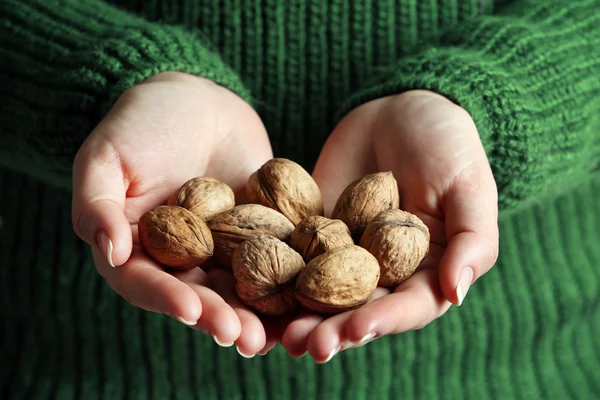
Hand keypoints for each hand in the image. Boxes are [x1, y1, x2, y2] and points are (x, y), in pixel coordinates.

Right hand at [71, 72, 274, 355]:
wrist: (195, 99)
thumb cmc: (140, 123)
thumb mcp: (106, 155)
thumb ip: (96, 203)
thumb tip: (110, 252)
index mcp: (137, 248)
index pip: (148, 282)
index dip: (168, 298)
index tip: (192, 309)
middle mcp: (180, 258)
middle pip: (199, 295)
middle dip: (222, 318)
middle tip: (245, 339)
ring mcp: (222, 248)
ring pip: (239, 288)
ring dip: (257, 315)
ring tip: (277, 336)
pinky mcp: (259, 232)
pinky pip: (274, 258)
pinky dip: (288, 281)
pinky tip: (306, 301)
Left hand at [281, 90, 498, 361]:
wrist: (400, 108)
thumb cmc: (448, 144)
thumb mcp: (469, 186)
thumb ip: (472, 239)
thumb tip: (457, 293)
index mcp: (427, 271)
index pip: (406, 306)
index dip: (380, 321)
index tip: (353, 331)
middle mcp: (385, 271)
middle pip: (359, 309)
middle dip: (332, 329)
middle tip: (303, 345)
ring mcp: (347, 252)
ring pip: (322, 291)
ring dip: (300, 315)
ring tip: (274, 335)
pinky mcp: (316, 230)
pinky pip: (295, 255)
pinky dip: (278, 274)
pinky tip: (254, 289)